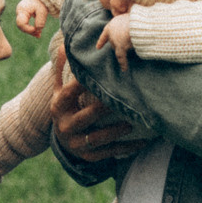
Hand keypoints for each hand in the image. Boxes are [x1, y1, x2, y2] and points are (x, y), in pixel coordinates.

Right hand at [14, 0, 48, 37]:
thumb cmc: (41, 1)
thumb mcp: (42, 11)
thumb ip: (40, 22)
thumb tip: (38, 31)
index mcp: (21, 10)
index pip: (21, 24)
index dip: (28, 29)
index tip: (37, 30)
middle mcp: (19, 12)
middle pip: (21, 26)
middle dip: (29, 31)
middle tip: (39, 35)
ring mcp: (21, 13)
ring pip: (23, 26)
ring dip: (31, 31)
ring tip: (39, 35)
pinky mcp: (25, 14)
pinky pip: (26, 23)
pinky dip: (31, 28)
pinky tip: (38, 32)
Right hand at [48, 40, 141, 161]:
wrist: (59, 141)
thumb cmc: (66, 108)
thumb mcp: (59, 91)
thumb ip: (63, 70)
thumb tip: (67, 45)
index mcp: (58, 107)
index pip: (69, 93)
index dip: (81, 83)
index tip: (97, 74)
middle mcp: (64, 126)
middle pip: (85, 117)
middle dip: (102, 108)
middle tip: (121, 98)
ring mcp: (75, 143)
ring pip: (98, 138)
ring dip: (116, 131)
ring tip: (132, 122)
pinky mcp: (88, 156)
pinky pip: (109, 153)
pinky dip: (127, 148)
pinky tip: (143, 142)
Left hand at [99, 15, 134, 68]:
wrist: (136, 21)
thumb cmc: (135, 18)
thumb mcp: (128, 18)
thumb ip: (126, 24)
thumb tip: (130, 29)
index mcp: (111, 25)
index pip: (105, 34)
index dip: (101, 41)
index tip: (98, 47)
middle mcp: (111, 34)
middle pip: (114, 43)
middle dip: (120, 43)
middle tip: (128, 40)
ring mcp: (115, 41)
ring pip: (119, 48)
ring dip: (126, 47)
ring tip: (133, 44)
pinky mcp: (120, 47)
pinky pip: (122, 57)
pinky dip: (123, 63)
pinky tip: (124, 69)